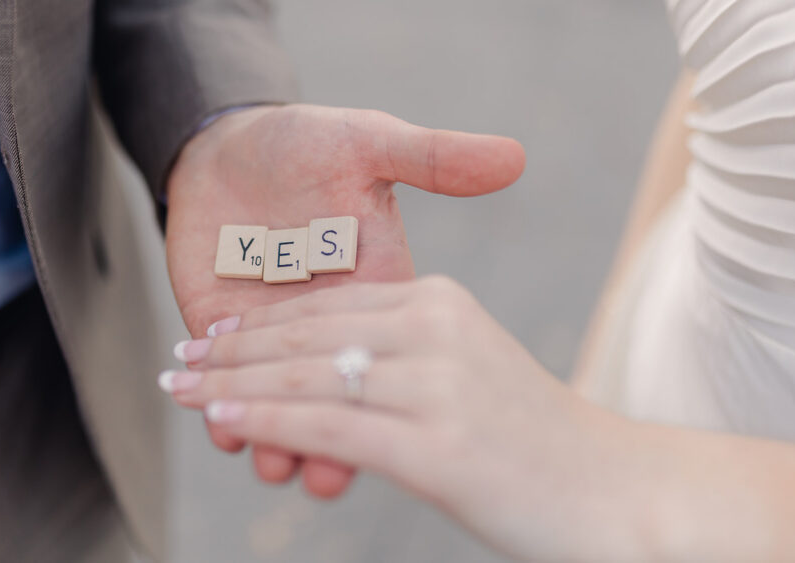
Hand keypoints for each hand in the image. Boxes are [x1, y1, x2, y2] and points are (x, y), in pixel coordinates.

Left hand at [162, 277, 632, 561]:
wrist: (620, 493)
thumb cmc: (538, 438)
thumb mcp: (469, 367)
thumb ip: (406, 347)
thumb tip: (346, 356)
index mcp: (440, 302)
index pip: (328, 307)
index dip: (261, 320)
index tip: (214, 335)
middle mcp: (435, 328)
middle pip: (306, 335)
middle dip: (230, 349)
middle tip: (174, 361)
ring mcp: (435, 382)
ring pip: (305, 375)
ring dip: (231, 381)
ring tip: (179, 387)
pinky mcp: (433, 442)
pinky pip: (325, 423)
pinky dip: (264, 419)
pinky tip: (221, 420)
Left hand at [165, 104, 525, 496]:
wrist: (218, 150)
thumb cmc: (303, 142)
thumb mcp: (369, 142)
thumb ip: (434, 157)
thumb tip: (515, 155)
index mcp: (383, 284)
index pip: (379, 338)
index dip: (380, 380)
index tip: (389, 417)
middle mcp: (340, 321)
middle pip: (331, 375)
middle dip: (324, 423)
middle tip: (316, 475)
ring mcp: (288, 340)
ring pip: (290, 395)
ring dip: (277, 433)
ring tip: (269, 466)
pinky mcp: (237, 344)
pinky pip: (242, 389)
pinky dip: (236, 414)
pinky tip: (226, 434)